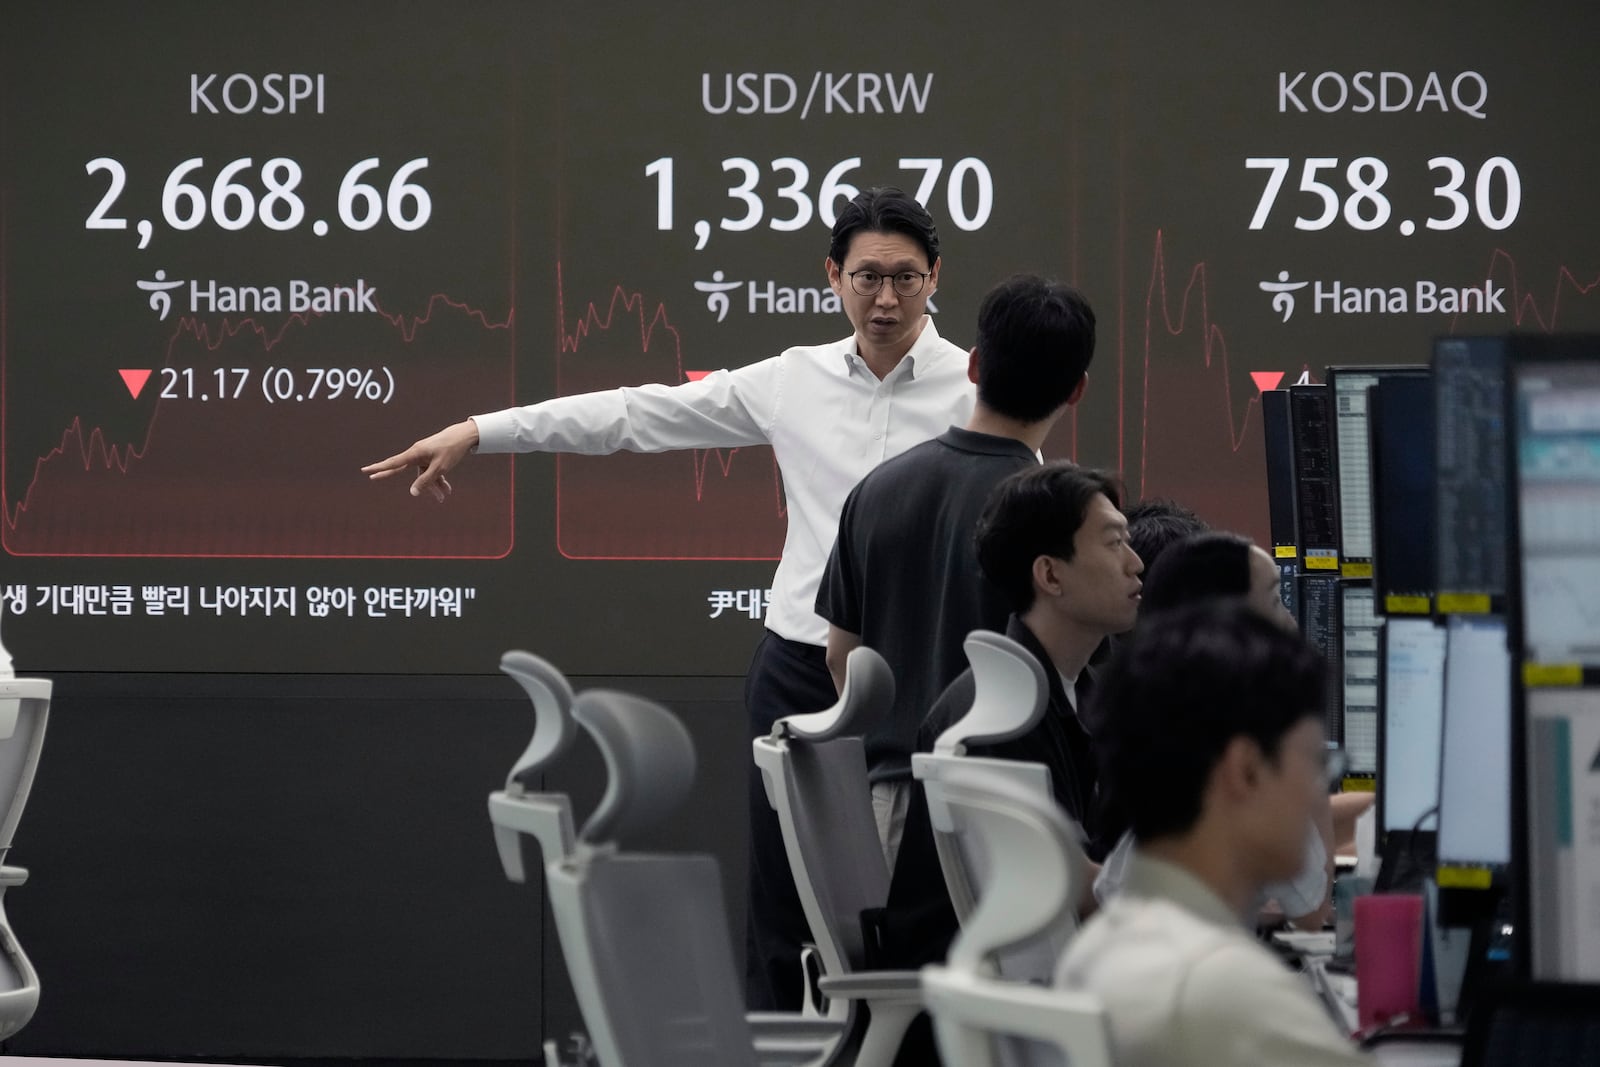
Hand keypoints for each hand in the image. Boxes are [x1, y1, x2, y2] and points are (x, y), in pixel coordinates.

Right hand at [362, 419, 479, 501]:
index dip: (379, 468)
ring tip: (443, 497)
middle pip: (405, 470)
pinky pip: (432, 472)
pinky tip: (447, 490)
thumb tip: (413, 493)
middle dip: (398, 479)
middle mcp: (417, 454)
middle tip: (371, 478)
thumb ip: (426, 481)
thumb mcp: (440, 468)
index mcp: (415, 453)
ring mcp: (425, 456)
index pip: (393, 463)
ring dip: (433, 487)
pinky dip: (439, 480)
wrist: (465, 437)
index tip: (366, 470)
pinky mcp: (432, 458)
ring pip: (424, 475)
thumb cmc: (451, 450)